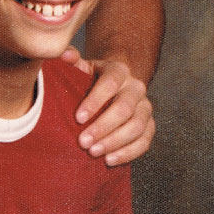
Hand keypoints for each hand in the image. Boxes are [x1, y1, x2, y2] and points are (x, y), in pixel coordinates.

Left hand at [63, 48, 154, 165]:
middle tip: (83, 142)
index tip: (78, 118)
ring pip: (137, 126)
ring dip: (114, 142)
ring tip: (94, 152)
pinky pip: (144, 141)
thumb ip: (71, 60)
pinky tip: (109, 160)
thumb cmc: (91, 80)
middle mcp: (136, 87)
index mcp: (119, 70)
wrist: (113, 87)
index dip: (95, 101)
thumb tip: (64, 53)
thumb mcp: (81, 67)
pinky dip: (128, 153)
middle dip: (103, 127)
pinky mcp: (150, 125)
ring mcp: (145, 107)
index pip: (109, 83)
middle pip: (124, 108)